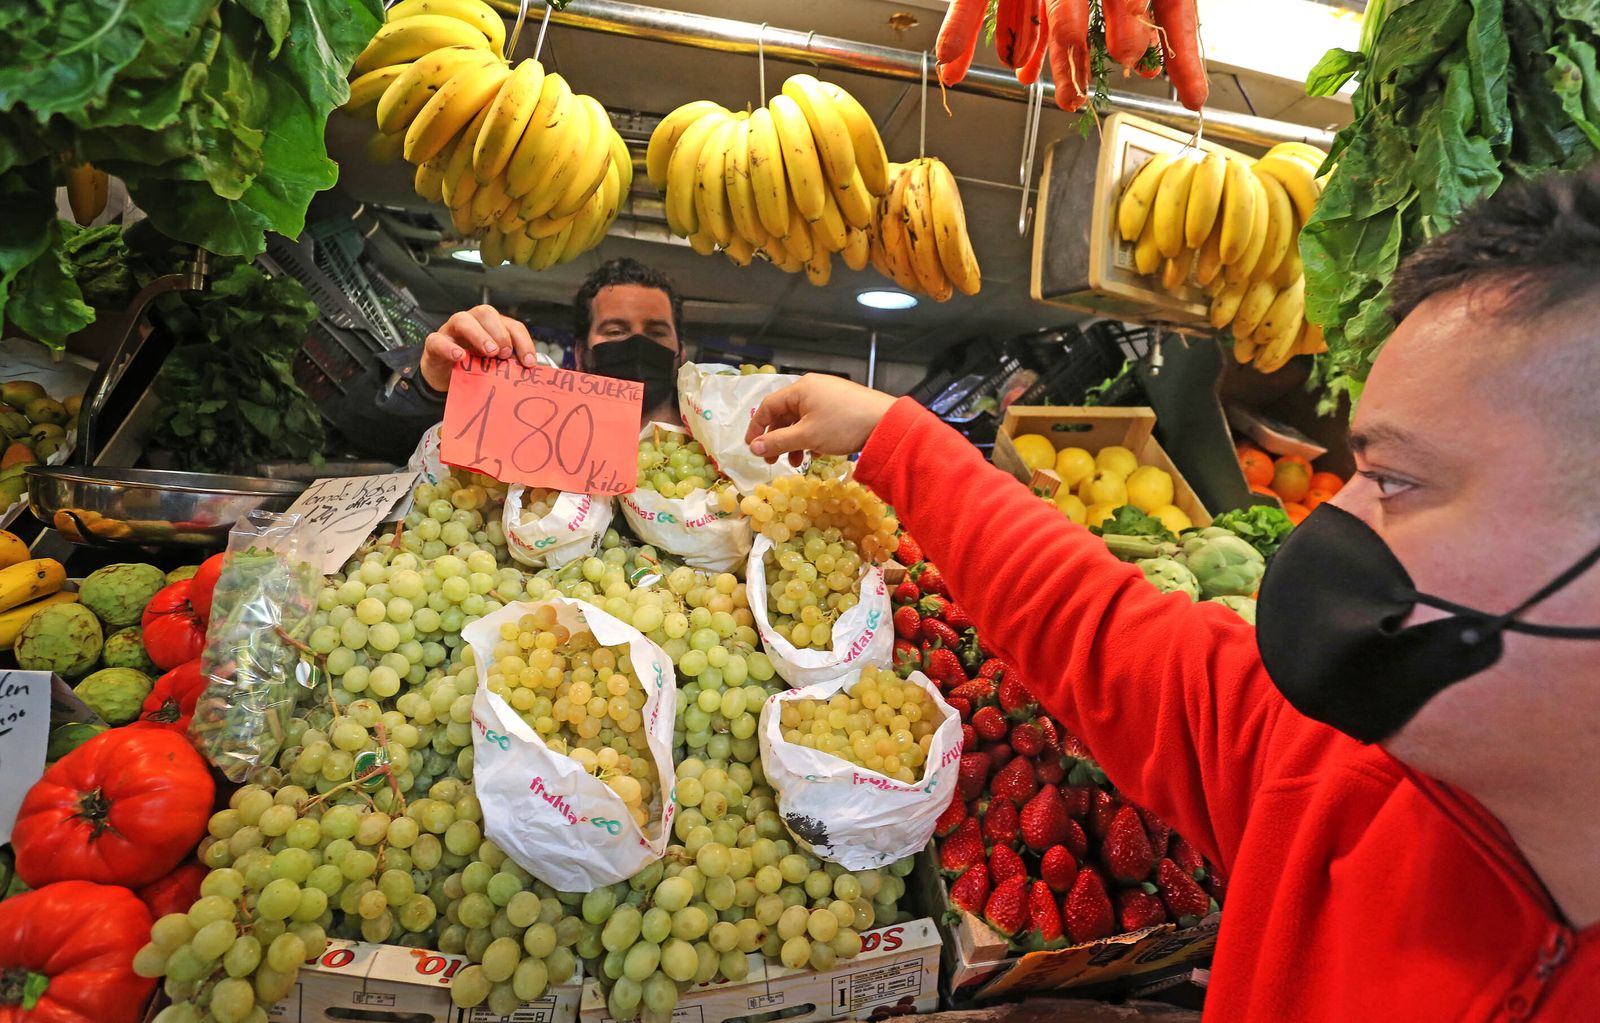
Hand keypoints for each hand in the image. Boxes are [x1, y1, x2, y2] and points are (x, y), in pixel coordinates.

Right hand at [419, 305, 536, 391]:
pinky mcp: (434, 343)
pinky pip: (438, 340)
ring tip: (490, 353)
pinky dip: (449, 347)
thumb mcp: (493, 366)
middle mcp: (472, 322)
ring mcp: (451, 331)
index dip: (522, 341)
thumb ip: (508, 365)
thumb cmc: (472, 367)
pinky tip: (459, 356)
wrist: (444, 377)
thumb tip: (528, 373)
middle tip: (506, 353)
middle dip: (500, 332)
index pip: (511, 325)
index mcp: (491, 327)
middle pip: (486, 313)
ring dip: (479, 335)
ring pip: (463, 320)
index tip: (529, 362)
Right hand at [746, 374, 896, 462]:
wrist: (886, 423)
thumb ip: (778, 442)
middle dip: (777, 438)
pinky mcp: (842, 406)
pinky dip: (811, 437)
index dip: (756, 427)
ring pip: (802, 420)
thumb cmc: (843, 425)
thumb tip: (753, 448)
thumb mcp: (807, 436)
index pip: (768, 406)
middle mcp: (813, 388)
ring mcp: (828, 396)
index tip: (752, 448)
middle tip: (772, 461)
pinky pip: (818, 421)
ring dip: (795, 442)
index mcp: (800, 389)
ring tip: (796, 462)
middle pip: (785, 413)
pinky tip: (815, 454)